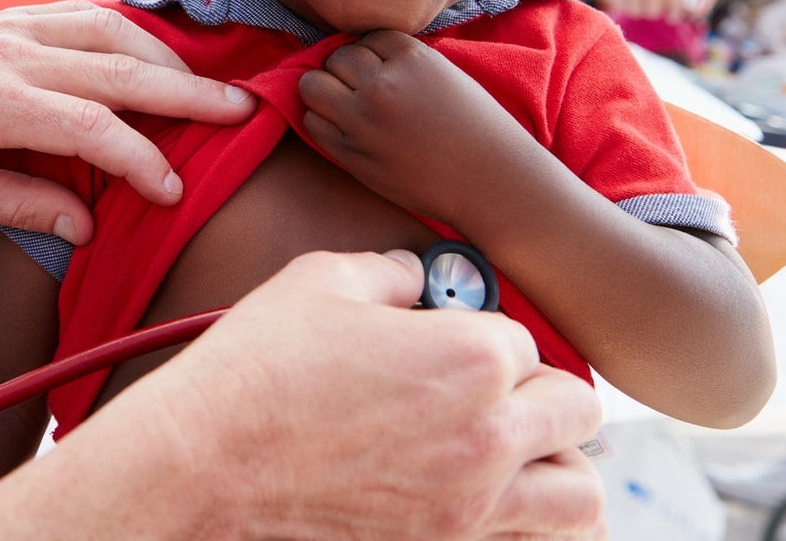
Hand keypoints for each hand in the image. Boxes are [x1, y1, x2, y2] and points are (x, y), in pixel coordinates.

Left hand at [0, 1, 255, 242]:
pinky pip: (90, 11)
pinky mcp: (21, 13)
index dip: (140, 159)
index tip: (173, 191)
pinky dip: (135, 28)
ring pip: (112, 30)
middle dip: (187, 93)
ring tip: (213, 87)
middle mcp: (12, 56)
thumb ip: (17, 207)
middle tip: (245, 111)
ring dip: (169, 57)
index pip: (89, 128)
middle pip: (117, 69)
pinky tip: (167, 53)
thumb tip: (86, 225)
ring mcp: (18, 26)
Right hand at [95, 251, 605, 540]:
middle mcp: (488, 436)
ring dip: (558, 468)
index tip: (444, 342)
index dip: (484, 334)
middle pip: (575, 412)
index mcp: (472, 357)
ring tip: (516, 456)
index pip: (527, 340)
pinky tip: (498, 504)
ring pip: (581, 498)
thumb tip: (414, 278)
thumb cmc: (257, 369)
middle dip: (538, 394)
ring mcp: (470, 507)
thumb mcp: (320, 282)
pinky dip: (534, 527)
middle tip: (490, 393)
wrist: (204, 464)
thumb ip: (390, 271)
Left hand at [297, 32, 533, 226]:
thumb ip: (404, 61)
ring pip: (312, 85)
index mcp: (411, 59)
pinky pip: (312, 122)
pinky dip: (321, 119)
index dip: (372, 54)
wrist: (489, 181)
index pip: (367, 38)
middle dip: (346, 69)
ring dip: (324, 89)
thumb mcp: (445, 74)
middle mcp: (382, 85)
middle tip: (363, 87)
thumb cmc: (476, 127)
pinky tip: (342, 125)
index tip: (384, 70)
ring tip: (344, 102)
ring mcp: (363, 121)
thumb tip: (362, 53)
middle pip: (336, 58)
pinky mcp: (352, 154)